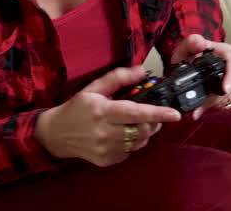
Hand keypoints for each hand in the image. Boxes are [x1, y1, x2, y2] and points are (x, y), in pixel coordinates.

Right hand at [34, 65, 180, 165]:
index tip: (175, 114)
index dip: (157, 114)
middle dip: (154, 122)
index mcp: (102, 111)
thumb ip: (119, 78)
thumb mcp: (94, 88)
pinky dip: (133, 142)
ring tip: (139, 123)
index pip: (135, 113)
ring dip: (145, 132)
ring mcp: (105, 149)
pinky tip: (124, 134)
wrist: (56, 134)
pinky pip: (130, 152)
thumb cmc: (77, 108)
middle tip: (153, 115)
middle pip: (142, 130)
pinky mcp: (106, 160)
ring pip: (139, 142)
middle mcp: (104, 132)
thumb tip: (142, 71)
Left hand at [169, 33, 230, 119]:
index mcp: (225, 51)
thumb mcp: (186, 47)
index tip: (225, 88)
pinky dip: (219, 104)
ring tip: (202, 107)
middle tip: (207, 104)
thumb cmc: (188, 55)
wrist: (186, 66)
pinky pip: (230, 98)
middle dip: (222, 95)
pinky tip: (208, 106)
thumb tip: (202, 44)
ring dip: (218, 102)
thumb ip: (192, 43)